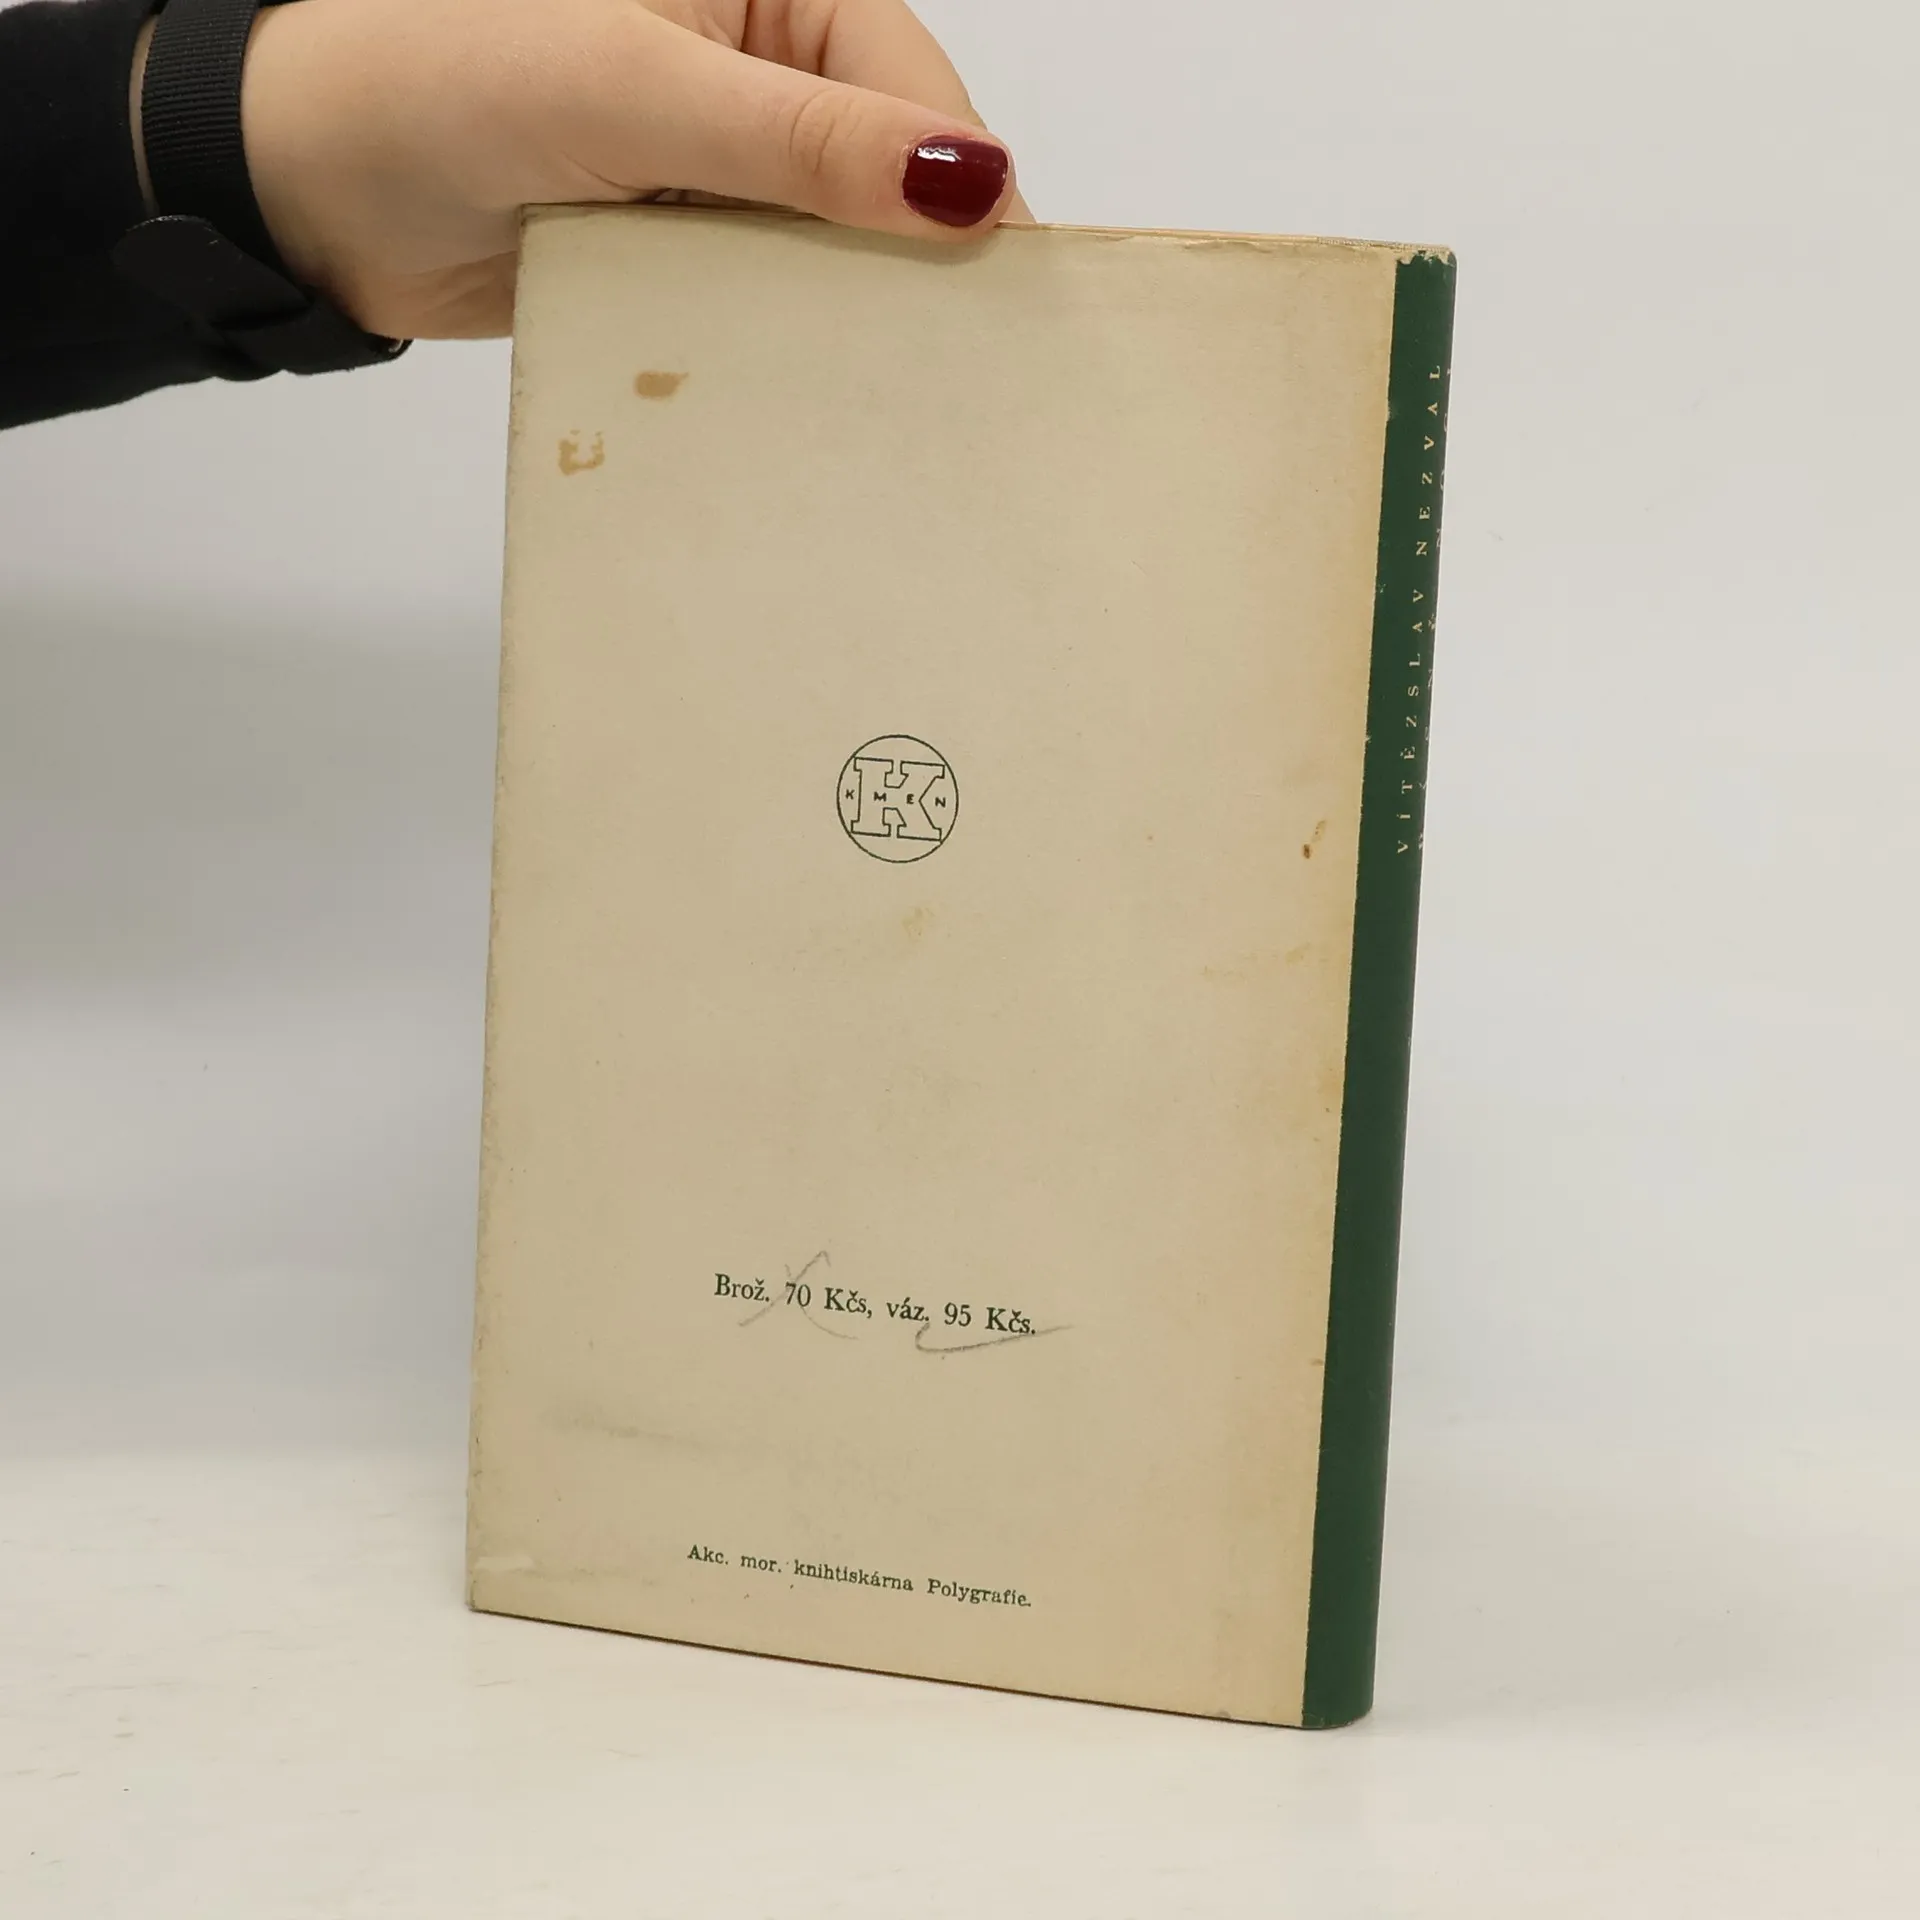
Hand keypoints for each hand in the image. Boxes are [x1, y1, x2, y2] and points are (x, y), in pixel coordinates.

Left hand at [218, 0, 1023, 340]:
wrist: (313, 183)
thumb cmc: (449, 80)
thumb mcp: (641, 90)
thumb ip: (803, 142)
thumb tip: (970, 180)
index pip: (907, 89)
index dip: (958, 185)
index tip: (1001, 294)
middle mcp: (758, 77)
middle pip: (887, 177)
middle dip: (913, 263)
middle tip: (960, 370)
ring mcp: (723, 171)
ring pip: (835, 254)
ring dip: (850, 321)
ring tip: (896, 403)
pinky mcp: (689, 252)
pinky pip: (770, 307)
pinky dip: (786, 352)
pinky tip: (811, 400)